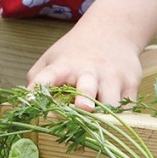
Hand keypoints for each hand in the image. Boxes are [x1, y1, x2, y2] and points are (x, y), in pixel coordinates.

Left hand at [26, 20, 145, 109]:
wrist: (112, 31)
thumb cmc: (74, 53)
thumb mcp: (52, 59)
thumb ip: (37, 80)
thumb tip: (26, 106)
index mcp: (63, 66)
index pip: (47, 76)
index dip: (38, 88)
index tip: (30, 101)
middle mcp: (88, 71)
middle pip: (87, 87)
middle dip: (85, 98)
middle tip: (83, 108)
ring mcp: (111, 77)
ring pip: (112, 101)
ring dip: (106, 115)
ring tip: (100, 126)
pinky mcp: (130, 83)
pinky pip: (128, 107)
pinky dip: (122, 117)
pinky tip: (115, 121)